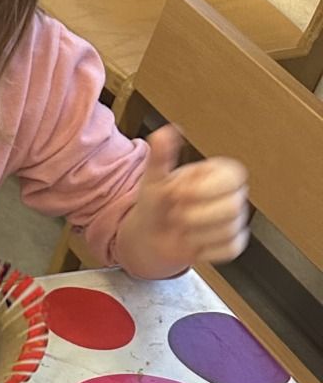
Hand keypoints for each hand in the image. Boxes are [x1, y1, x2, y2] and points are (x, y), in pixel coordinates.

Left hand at [117, 125, 249, 279]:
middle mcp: (231, 194)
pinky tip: (192, 241)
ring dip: (195, 233)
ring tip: (182, 227)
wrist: (150, 235)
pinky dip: (204, 249)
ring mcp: (234, 220)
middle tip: (176, 213)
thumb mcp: (154, 179)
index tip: (178, 193)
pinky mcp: (232, 243)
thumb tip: (165, 133)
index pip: (233, 177)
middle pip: (233, 208)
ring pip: (228, 230)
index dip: (203, 190)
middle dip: (196, 215)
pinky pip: (228, 249)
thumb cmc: (156, 203)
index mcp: (218, 173)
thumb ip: (161, 156)